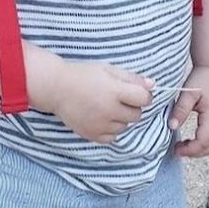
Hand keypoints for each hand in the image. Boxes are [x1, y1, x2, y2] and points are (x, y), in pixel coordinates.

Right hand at [36, 61, 152, 143]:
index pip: (144, 99)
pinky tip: (102, 118)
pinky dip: (110, 129)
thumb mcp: (108, 69)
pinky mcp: (92, 135)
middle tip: (119, 98)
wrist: (55, 87)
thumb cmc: (82, 74)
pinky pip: (112, 137)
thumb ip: (131, 78)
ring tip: (107, 107)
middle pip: (136, 115)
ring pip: (125, 127)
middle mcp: (109, 110)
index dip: (143, 95)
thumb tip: (153, 85)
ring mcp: (100, 125)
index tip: (135, 91)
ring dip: (121, 118)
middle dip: (132, 106)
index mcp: (115, 91)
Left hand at [169, 65, 208, 157]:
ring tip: (186, 146)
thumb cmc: (203, 77)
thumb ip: (180, 110)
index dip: (189, 149)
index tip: (176, 149)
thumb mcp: (188, 93)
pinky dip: (207, 143)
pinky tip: (194, 138)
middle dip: (195, 153)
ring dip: (202, 149)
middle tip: (179, 150)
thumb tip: (172, 126)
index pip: (203, 142)